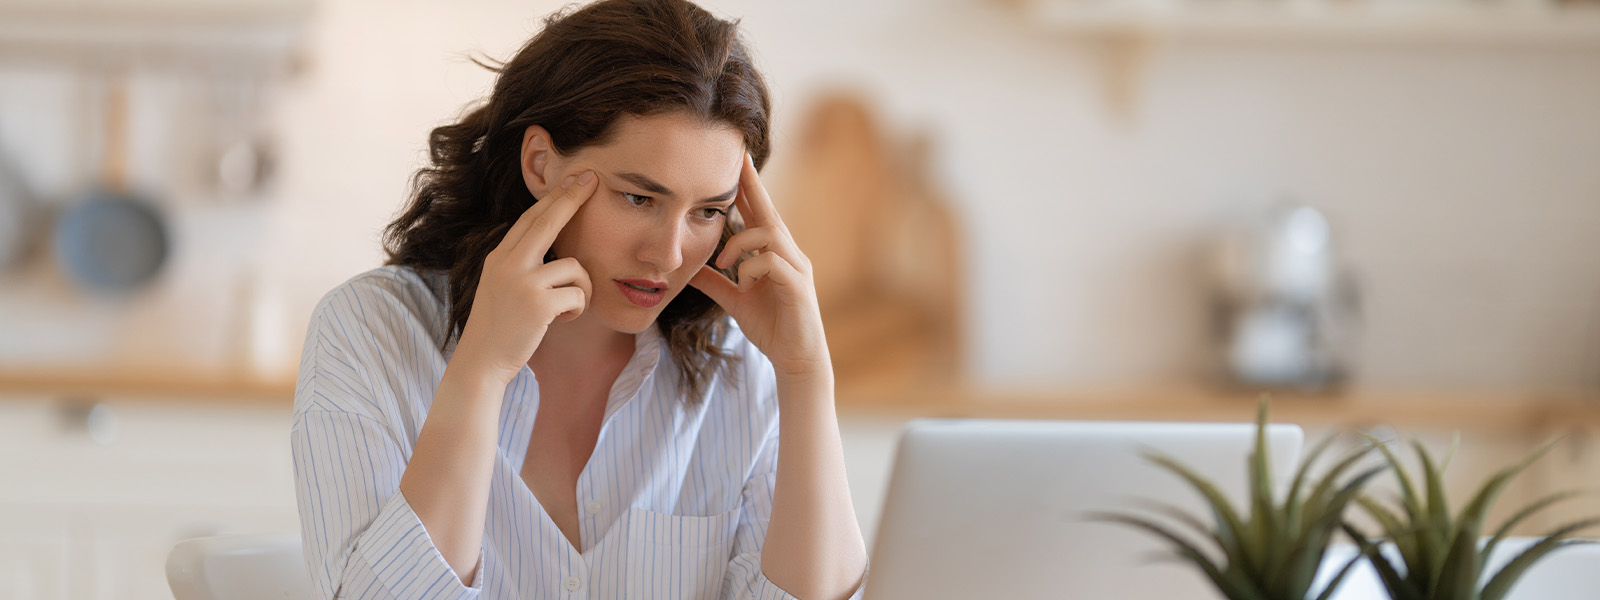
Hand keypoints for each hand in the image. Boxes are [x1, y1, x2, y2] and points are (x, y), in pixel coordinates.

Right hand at [457, 171, 597, 384]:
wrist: (481, 363)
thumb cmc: (499, 329)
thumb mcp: (502, 287)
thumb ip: (520, 264)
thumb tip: (553, 249)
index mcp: (499, 257)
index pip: (531, 219)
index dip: (554, 199)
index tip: (574, 181)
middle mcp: (507, 263)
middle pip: (547, 221)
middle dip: (572, 199)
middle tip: (592, 180)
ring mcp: (522, 281)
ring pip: (575, 268)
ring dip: (580, 290)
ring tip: (563, 309)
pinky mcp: (538, 303)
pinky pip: (579, 295)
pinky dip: (576, 310)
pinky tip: (559, 321)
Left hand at [689, 154, 829, 378]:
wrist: (795, 359)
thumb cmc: (771, 327)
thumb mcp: (735, 300)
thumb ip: (716, 282)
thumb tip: (691, 268)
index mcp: (774, 254)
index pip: (760, 213)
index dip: (748, 188)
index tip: (735, 161)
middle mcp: (789, 254)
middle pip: (769, 212)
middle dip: (752, 185)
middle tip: (737, 158)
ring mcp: (796, 268)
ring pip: (770, 233)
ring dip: (740, 243)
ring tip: (724, 263)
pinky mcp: (797, 286)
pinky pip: (772, 262)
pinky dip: (751, 268)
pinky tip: (742, 283)